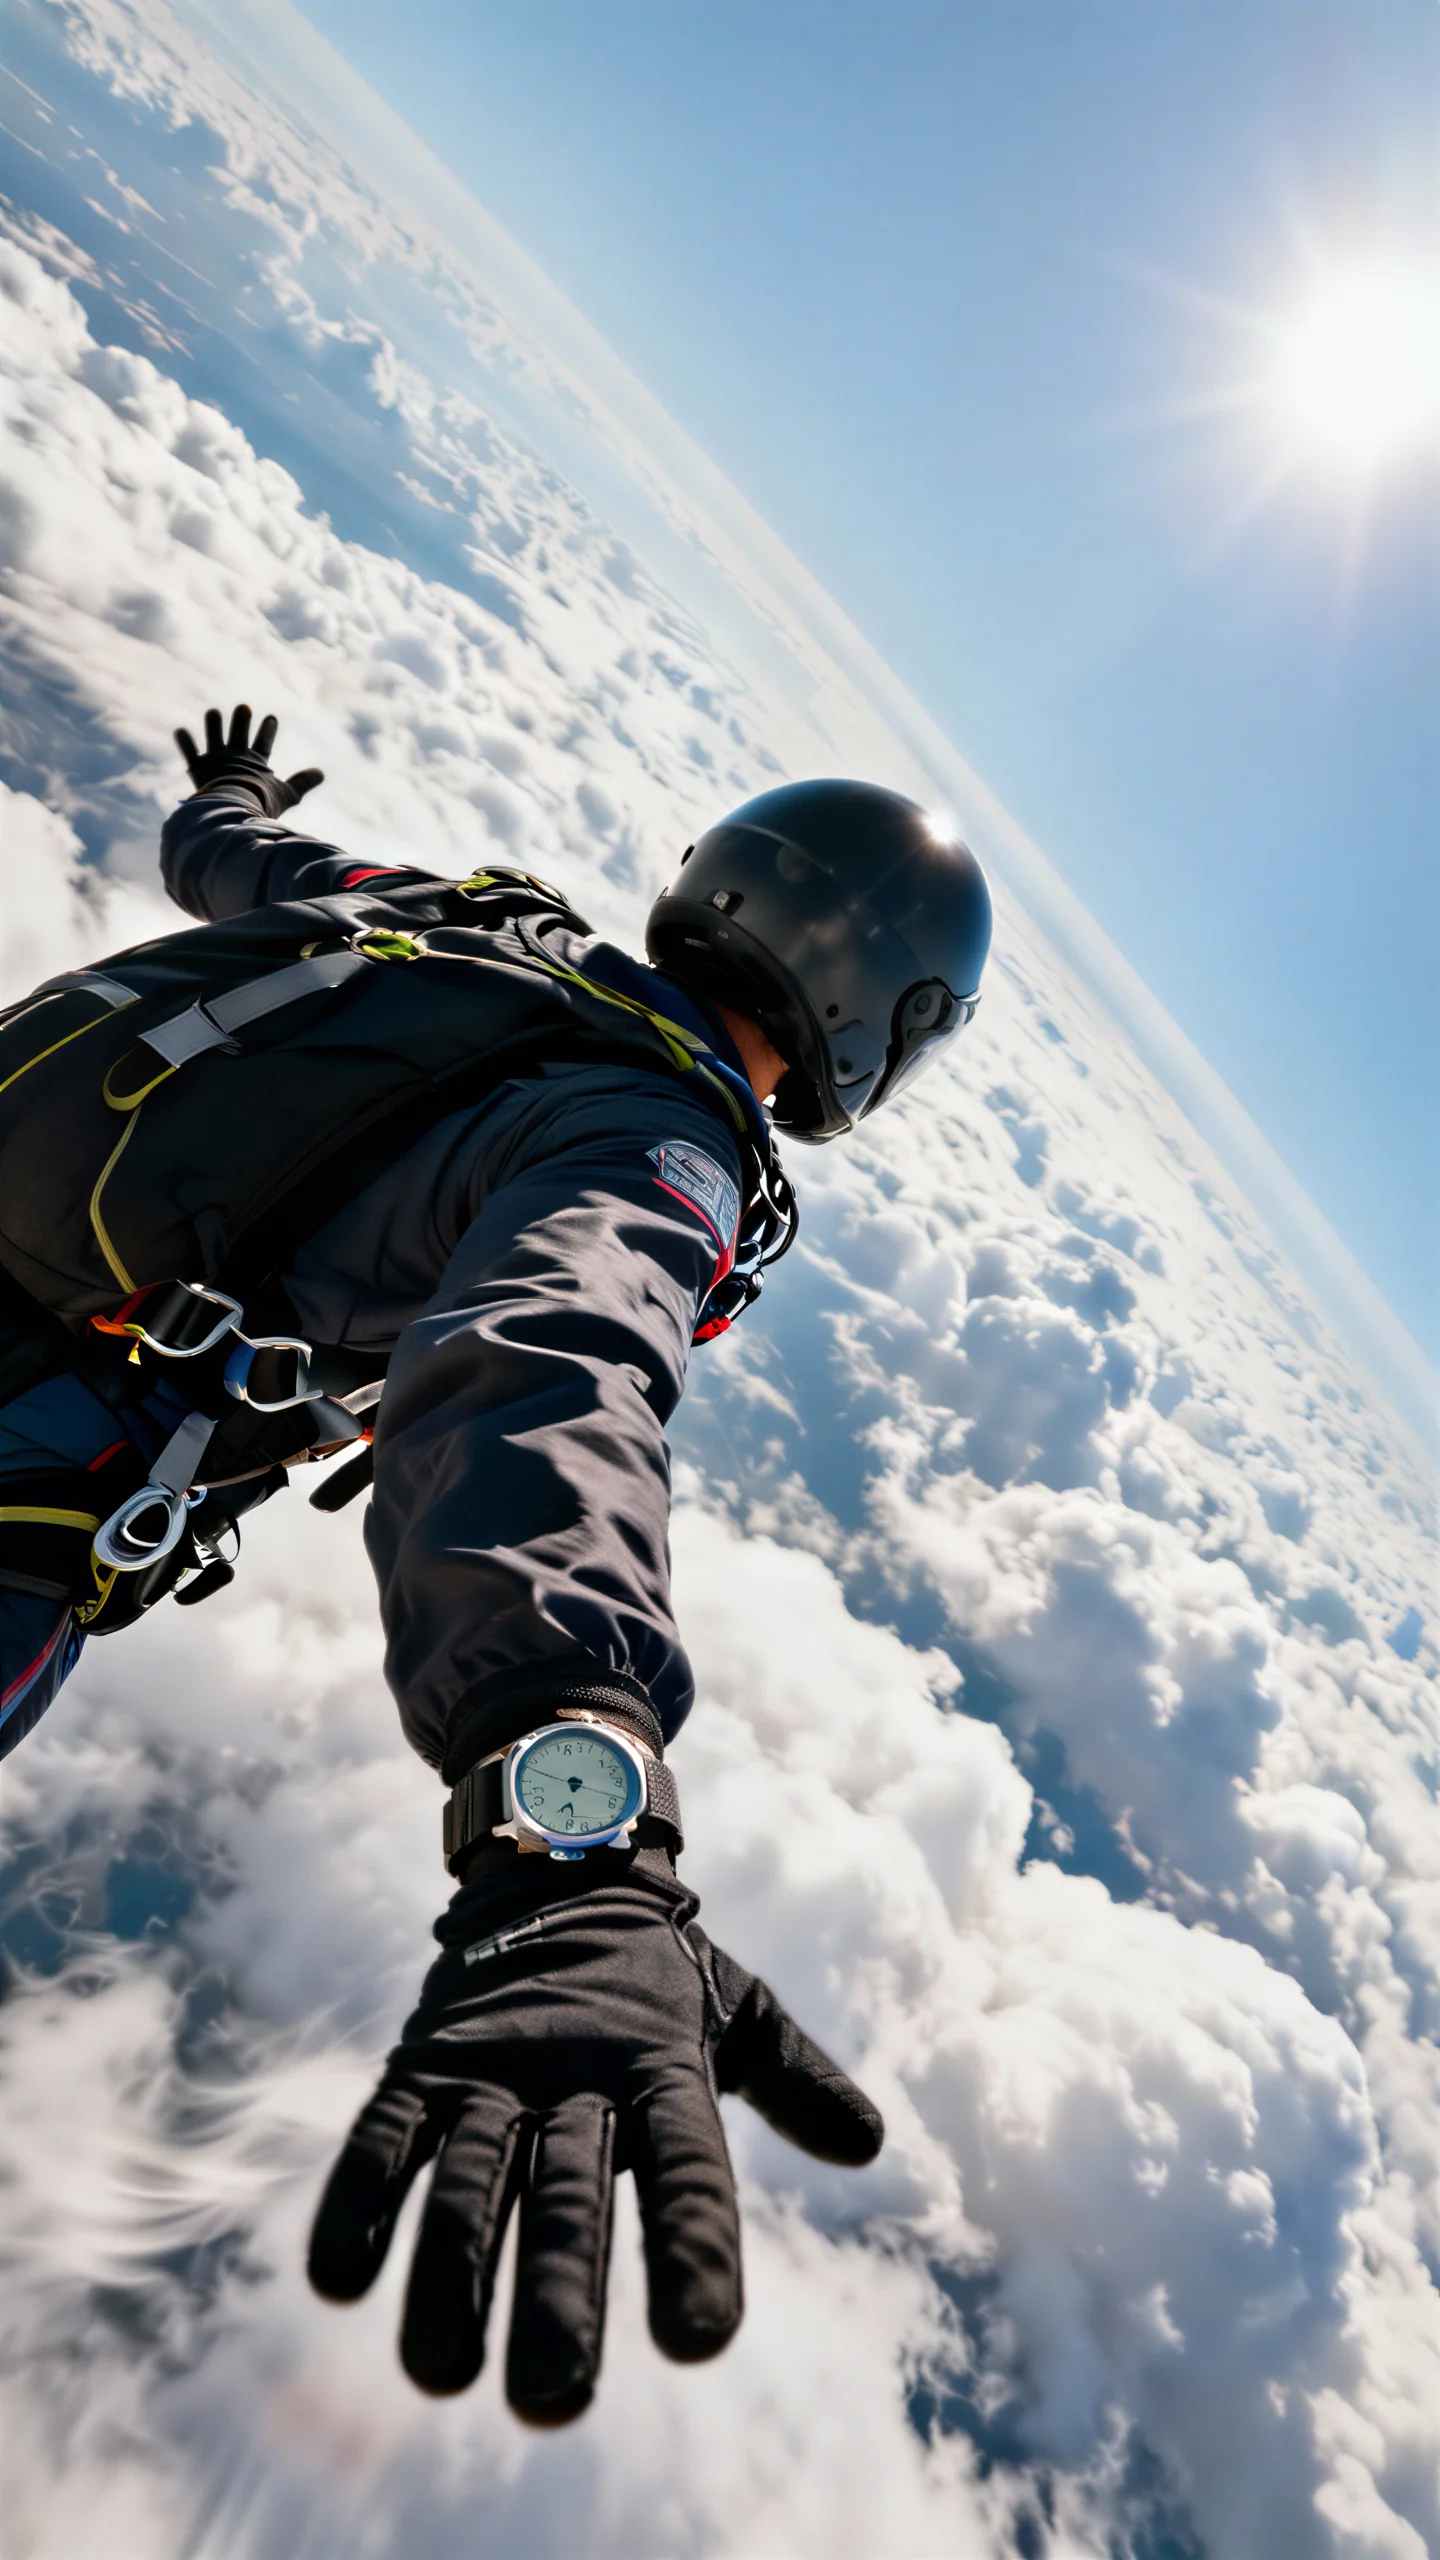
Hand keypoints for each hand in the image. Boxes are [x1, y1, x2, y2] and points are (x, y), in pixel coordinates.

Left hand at [174, 703, 323, 815]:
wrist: (235, 804)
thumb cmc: (262, 802)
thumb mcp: (287, 794)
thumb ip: (302, 783)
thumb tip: (321, 773)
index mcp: (255, 761)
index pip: (263, 742)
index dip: (267, 730)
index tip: (271, 717)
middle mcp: (235, 755)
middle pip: (238, 733)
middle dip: (241, 720)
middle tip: (243, 707)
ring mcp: (215, 760)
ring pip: (214, 737)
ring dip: (214, 724)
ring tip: (213, 712)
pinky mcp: (198, 767)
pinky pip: (190, 752)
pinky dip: (185, 742)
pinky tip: (180, 731)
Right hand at [307, 1860, 881, 2424]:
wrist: (559, 1855)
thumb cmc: (661, 1968)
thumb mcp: (739, 2012)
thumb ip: (796, 2081)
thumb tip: (869, 2144)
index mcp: (662, 2068)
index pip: (689, 2167)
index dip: (694, 2248)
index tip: (701, 2346)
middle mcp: (576, 2073)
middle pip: (571, 2195)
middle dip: (559, 2298)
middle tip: (555, 2408)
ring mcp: (492, 2066)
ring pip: (471, 2182)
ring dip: (452, 2278)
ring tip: (442, 2380)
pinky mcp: (423, 2061)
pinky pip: (384, 2135)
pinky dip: (360, 2200)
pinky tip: (339, 2282)